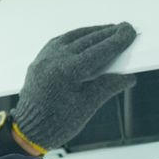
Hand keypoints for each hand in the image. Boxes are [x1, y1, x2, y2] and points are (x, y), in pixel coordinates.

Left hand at [11, 23, 136, 151]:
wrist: (28, 131)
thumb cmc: (58, 123)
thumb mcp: (87, 107)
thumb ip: (108, 86)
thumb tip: (128, 77)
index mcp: (67, 72)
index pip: (99, 51)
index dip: (117, 41)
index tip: (130, 32)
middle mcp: (54, 59)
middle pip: (88, 40)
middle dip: (108, 33)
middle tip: (125, 28)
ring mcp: (45, 57)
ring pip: (73, 37)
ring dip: (93, 32)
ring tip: (110, 30)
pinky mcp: (40, 59)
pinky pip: (60, 41)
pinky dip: (76, 37)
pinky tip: (86, 37)